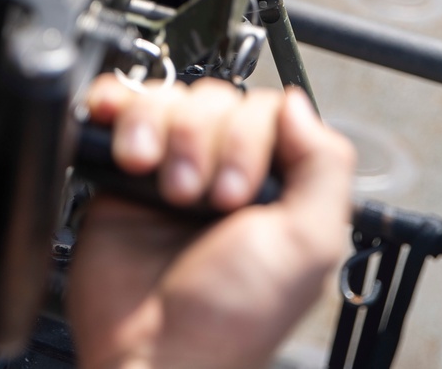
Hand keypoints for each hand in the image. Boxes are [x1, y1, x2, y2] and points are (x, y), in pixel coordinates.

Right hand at [68, 78, 354, 368]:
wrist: (153, 357)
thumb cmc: (231, 321)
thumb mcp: (308, 247)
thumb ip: (324, 167)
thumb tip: (297, 103)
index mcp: (272, 184)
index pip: (264, 109)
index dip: (246, 137)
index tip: (234, 193)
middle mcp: (222, 170)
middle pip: (214, 99)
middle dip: (200, 139)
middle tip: (190, 196)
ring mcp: (170, 167)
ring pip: (167, 99)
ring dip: (157, 128)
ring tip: (151, 176)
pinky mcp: (121, 173)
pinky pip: (120, 109)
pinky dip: (117, 107)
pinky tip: (122, 144)